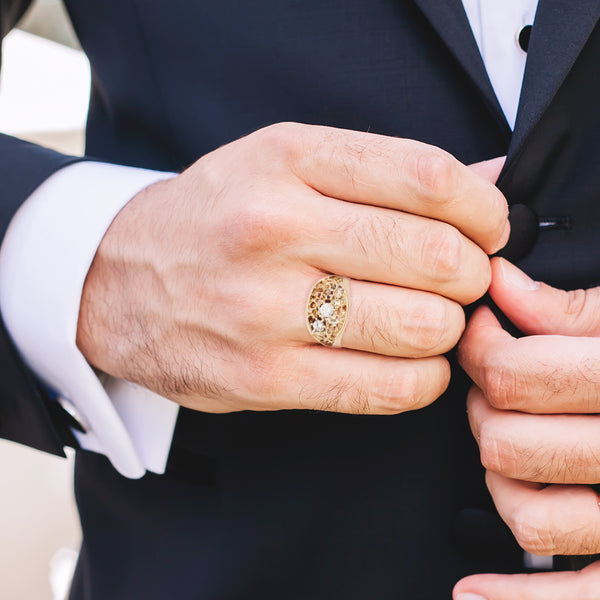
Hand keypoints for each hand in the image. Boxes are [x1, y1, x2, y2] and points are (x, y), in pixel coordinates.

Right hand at [77, 122, 507, 414]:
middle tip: (459, 280)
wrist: (116, 279)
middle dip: (471, 274)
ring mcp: (265, 309)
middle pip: (435, 256)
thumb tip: (490, 181)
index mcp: (288, 160)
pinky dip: (423, 379)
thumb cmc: (212, 218)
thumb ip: (384, 171)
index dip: (483, 210)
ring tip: (431, 320)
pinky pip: (387, 388)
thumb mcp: (283, 164)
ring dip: (448, 328)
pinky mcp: (263, 377)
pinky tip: (412, 363)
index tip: (488, 229)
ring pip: (422, 327)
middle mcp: (275, 229)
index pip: (427, 178)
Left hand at [455, 256, 599, 597]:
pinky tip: (476, 594)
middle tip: (494, 387)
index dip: (481, 348)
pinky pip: (582, 599)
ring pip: (526, 515)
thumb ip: (576, 310)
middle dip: (484, 407)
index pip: (515, 375)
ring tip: (512, 447)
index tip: (484, 334)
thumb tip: (505, 287)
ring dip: (501, 479)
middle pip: (507, 442)